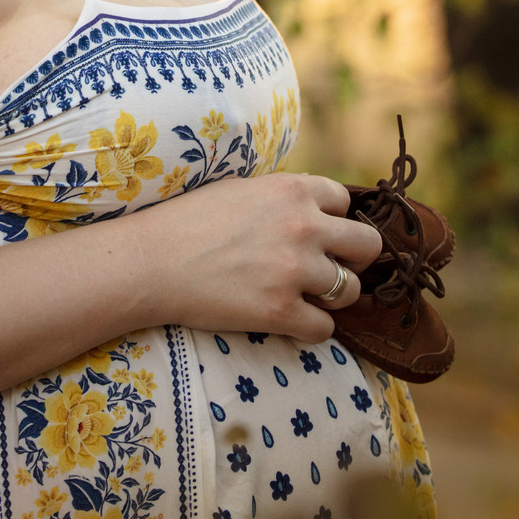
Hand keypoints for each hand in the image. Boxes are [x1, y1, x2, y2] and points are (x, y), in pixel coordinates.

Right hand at [135, 171, 383, 343]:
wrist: (152, 261)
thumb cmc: (188, 220)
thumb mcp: (241, 188)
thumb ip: (282, 196)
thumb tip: (313, 207)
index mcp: (293, 190)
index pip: (345, 203)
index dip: (333, 220)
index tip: (318, 233)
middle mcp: (303, 226)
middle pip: (367, 245)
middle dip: (353, 258)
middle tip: (329, 267)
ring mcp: (295, 271)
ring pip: (350, 291)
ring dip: (331, 296)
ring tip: (304, 295)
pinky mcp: (281, 312)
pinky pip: (325, 329)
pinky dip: (310, 328)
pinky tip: (289, 319)